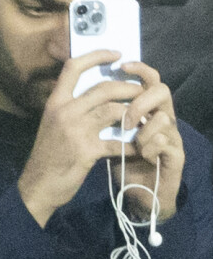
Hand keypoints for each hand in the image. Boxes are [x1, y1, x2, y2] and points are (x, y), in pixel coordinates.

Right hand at [18, 50, 143, 227]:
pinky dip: (131, 145)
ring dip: (133, 114)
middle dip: (128, 88)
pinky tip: (137, 147)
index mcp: (55, 101)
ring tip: (142, 118)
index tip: (116, 54)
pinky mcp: (86, 151)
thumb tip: (93, 91)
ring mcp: (75, 130)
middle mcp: (64, 111)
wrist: (38, 184)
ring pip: (113, 110)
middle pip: (103, 88)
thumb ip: (69, 106)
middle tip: (141, 91)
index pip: (74, 67)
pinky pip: (117, 142)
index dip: (96, 56)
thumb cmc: (47, 152)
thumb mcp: (52, 122)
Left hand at [113, 62, 183, 221]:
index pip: (148, 79)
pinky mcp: (177, 156)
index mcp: (146, 109)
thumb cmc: (120, 160)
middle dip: (139, 101)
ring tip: (133, 140)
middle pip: (161, 91)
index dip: (139, 68)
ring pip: (165, 118)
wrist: (136, 195)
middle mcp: (162, 118)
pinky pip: (166, 142)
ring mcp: (172, 136)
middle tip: (126, 119)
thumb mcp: (106, 133)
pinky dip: (149, 147)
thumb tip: (81, 89)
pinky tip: (141, 155)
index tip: (121, 63)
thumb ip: (100, 112)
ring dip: (144, 130)